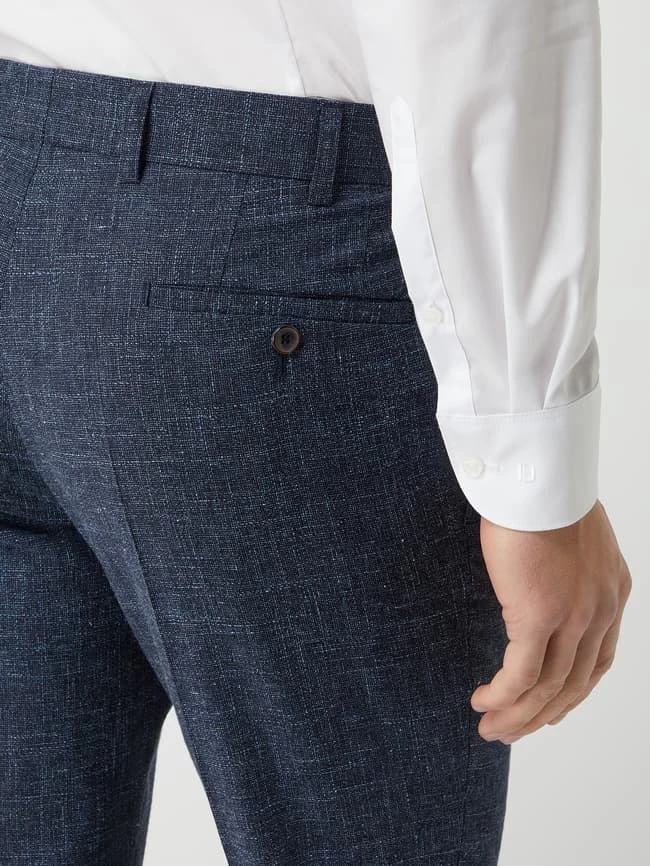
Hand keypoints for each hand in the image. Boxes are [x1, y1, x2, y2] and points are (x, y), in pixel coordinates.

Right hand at [470, 498, 631, 743]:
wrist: (538, 478)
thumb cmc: (545, 494)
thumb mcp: (571, 535)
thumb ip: (567, 566)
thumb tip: (544, 576)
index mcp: (613, 592)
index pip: (598, 659)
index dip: (573, 691)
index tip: (550, 708)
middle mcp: (601, 611)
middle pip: (574, 683)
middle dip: (542, 714)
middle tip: (514, 731)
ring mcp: (573, 617)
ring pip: (548, 687)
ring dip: (518, 715)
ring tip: (492, 729)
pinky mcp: (538, 616)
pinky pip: (521, 672)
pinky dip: (503, 695)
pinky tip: (484, 703)